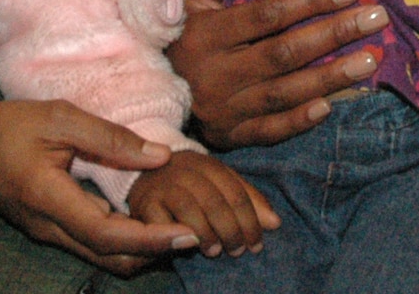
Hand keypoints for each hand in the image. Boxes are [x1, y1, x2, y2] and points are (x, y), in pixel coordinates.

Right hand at [0, 99, 198, 276]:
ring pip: (102, 256)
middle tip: (198, 233)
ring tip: (179, 227)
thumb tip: (160, 155)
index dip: (150, 239)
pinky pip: (93, 244)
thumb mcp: (57, 117)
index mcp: (49, 199)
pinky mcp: (51, 229)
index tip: (189, 233)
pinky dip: (125, 240)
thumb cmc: (6, 127)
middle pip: (110, 256)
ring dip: (141, 249)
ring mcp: (49, 233)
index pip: (107, 234)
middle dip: (155, 252)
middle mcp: (50, 227)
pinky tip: (148, 219)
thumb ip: (108, 137)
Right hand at [127, 150, 279, 257]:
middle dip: (231, 231)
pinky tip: (188, 246)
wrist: (143, 172)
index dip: (250, 221)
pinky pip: (160, 221)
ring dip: (206, 234)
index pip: (236, 193)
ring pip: (190, 209)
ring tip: (215, 251)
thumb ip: (248, 201)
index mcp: (209, 165)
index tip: (257, 245)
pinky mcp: (144, 202)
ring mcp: (164, 185)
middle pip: (215, 202)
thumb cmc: (190, 184)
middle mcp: (187, 171)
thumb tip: (275, 224)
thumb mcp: (220, 186)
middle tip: (238, 251)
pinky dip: (176, 235)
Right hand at [166, 0, 388, 149]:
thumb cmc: (174, 27)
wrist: (139, 87)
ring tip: (370, 59)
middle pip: (285, 53)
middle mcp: (215, 74)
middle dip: (335, 34)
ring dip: (332, 77)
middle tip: (376, 18)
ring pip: (285, 93)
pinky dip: (299, 121)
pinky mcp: (227, 136)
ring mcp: (223, 110)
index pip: (268, 15)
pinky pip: (269, 131)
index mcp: (205, 34)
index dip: (310, 1)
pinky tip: (331, 107)